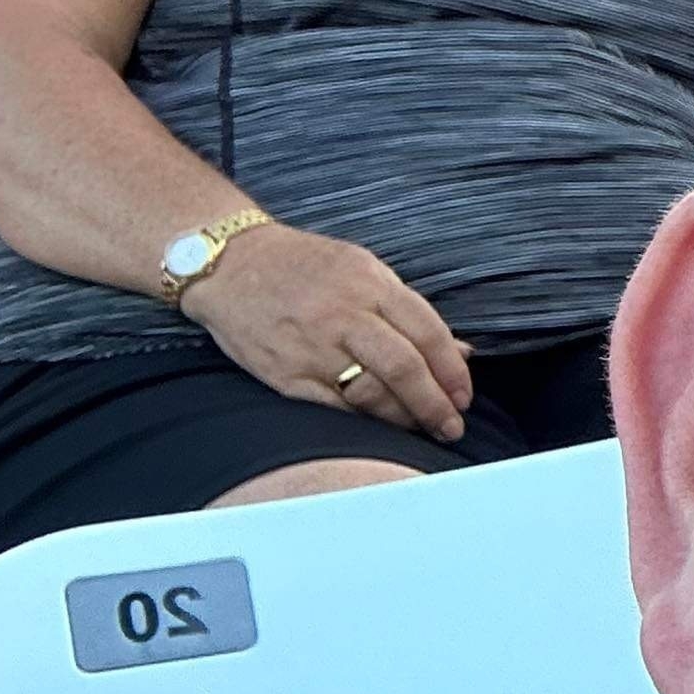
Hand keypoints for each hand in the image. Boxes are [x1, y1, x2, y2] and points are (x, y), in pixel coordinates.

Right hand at [181, 224, 472, 442]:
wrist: (229, 265)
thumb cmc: (305, 266)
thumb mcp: (364, 269)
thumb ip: (410, 311)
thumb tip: (461, 351)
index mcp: (369, 285)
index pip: (427, 333)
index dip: (453, 371)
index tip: (464, 396)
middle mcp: (342, 317)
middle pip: (403, 369)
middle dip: (435, 405)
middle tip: (451, 426)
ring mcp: (311, 348)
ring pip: (370, 395)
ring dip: (402, 418)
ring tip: (420, 428)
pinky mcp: (285, 376)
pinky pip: (332, 409)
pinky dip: (362, 423)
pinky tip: (379, 427)